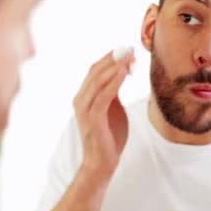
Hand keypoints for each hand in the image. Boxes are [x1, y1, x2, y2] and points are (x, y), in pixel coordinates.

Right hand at [73, 48, 133, 178]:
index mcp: (83, 97)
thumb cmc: (109, 136)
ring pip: (98, 81)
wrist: (102, 161)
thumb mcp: (112, 108)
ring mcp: (84, 109)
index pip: (94, 71)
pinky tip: (125, 72)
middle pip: (94, 72)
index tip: (126, 49)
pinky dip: (114, 81)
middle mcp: (80, 100)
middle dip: (113, 58)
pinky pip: (104, 95)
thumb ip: (113, 92)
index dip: (109, 58)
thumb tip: (122, 72)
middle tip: (130, 48)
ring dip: (115, 67)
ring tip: (130, 58)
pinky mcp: (93, 118)